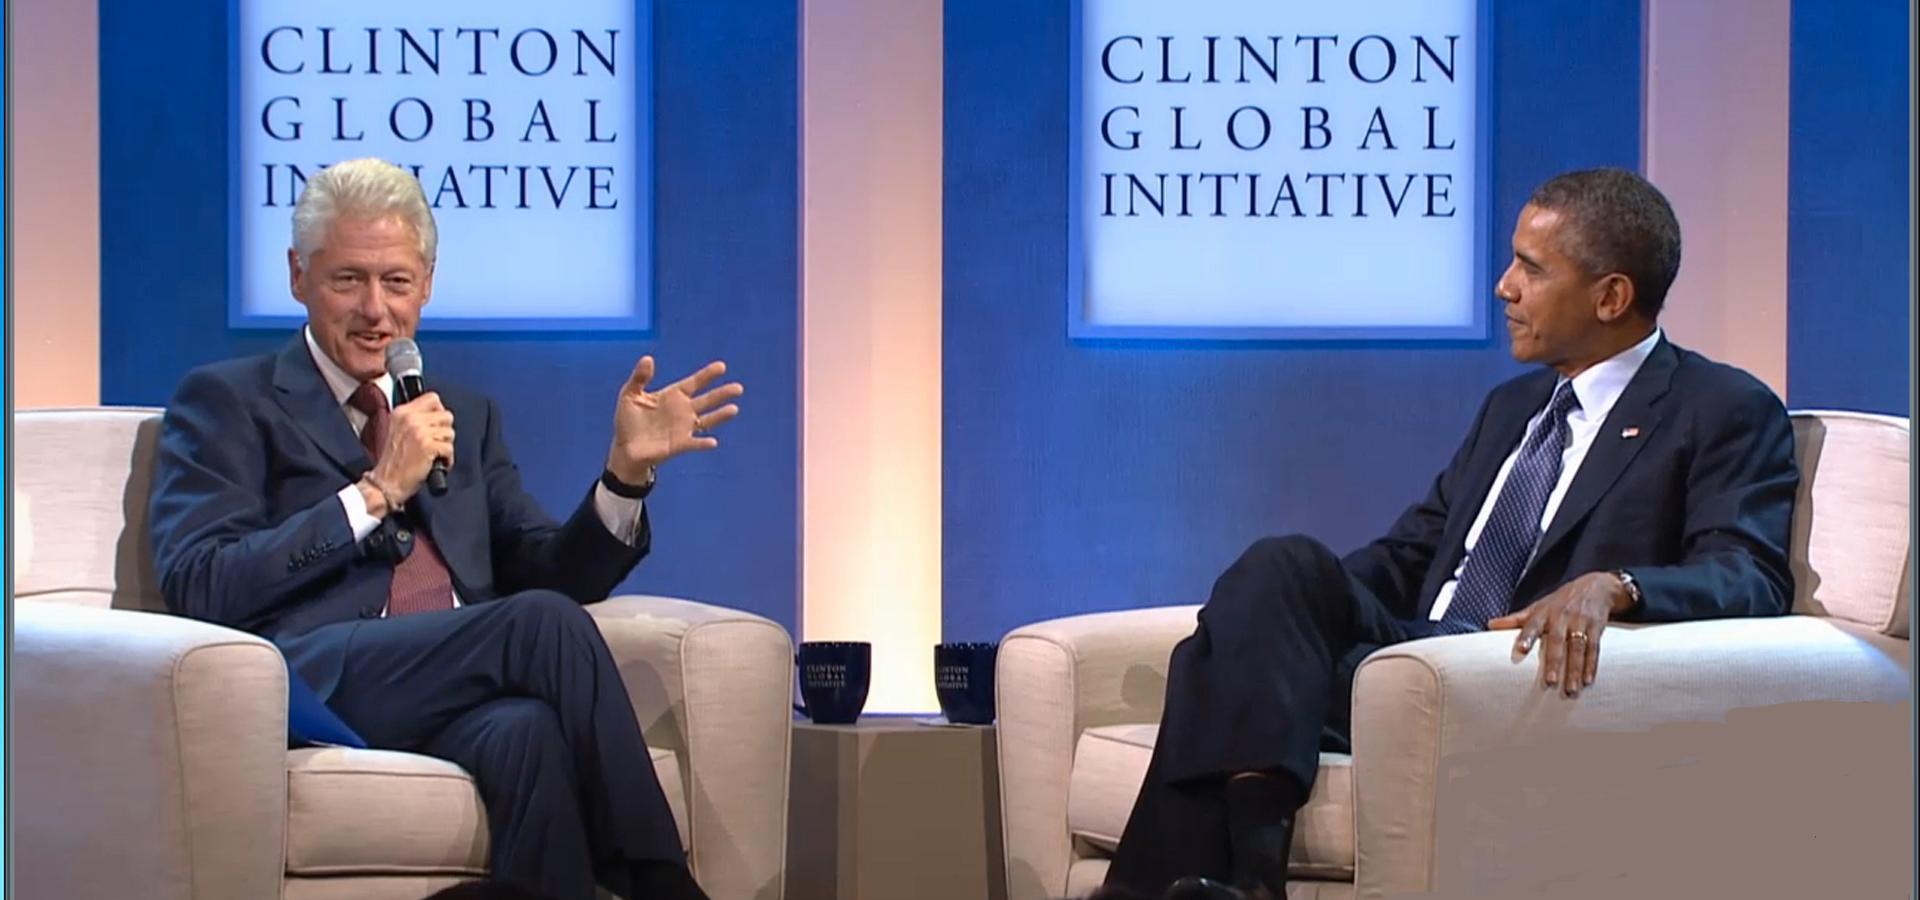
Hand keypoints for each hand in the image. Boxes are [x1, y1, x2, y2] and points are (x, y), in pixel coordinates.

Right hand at [366, 392, 454, 508]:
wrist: (385, 482)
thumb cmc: (393, 461)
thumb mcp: (397, 430)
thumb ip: (414, 419)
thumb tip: (438, 415)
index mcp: (402, 412)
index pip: (433, 398)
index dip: (439, 412)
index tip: (436, 424)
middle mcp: (410, 418)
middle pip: (446, 415)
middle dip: (444, 431)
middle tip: (435, 443)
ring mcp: (419, 431)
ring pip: (450, 432)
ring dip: (446, 446)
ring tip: (434, 454)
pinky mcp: (428, 446)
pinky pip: (449, 448)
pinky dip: (447, 459)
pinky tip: (437, 464)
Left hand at [605, 357, 743, 482]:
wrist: (625, 448)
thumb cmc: (628, 421)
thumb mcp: (629, 395)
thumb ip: (639, 378)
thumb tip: (648, 359)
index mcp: (673, 396)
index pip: (694, 382)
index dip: (707, 375)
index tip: (722, 367)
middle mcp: (683, 410)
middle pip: (707, 400)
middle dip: (722, 394)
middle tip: (738, 387)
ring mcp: (683, 428)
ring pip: (707, 420)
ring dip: (720, 415)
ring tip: (734, 409)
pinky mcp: (679, 445)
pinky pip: (694, 443)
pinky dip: (703, 443)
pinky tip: (712, 442)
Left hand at [1487, 571, 1632, 697]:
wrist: (1596, 587)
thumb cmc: (1559, 601)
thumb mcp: (1537, 606)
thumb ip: (1515, 619)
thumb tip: (1489, 625)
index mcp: (1544, 613)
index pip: (1533, 624)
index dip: (1527, 636)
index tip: (1522, 650)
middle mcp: (1561, 617)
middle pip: (1557, 640)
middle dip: (1554, 661)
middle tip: (1550, 682)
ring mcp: (1580, 622)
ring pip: (1578, 647)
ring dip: (1575, 669)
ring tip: (1571, 690)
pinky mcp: (1596, 628)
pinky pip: (1594, 648)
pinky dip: (1592, 665)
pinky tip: (1588, 681)